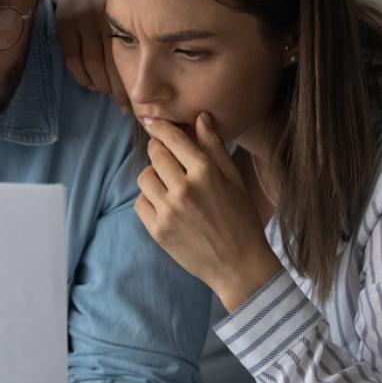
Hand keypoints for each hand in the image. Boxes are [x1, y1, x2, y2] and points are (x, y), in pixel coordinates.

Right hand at [49, 0, 128, 110]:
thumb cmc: (107, 5)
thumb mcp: (123, 13)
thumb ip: (132, 37)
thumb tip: (142, 77)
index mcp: (121, 15)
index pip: (127, 54)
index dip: (129, 81)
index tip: (135, 100)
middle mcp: (102, 15)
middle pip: (108, 61)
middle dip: (116, 88)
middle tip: (123, 105)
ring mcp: (81, 18)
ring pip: (91, 62)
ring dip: (99, 84)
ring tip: (106, 93)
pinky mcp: (64, 23)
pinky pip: (73, 58)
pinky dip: (82, 76)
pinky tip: (91, 84)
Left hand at [135, 113, 282, 310]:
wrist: (238, 265)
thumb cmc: (240, 218)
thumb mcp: (233, 179)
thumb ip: (214, 146)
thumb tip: (200, 117)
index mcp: (206, 172)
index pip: (173, 139)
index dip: (160, 127)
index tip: (153, 122)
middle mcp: (185, 189)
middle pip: (155, 154)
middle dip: (158, 151)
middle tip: (166, 157)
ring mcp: (169, 211)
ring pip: (144, 177)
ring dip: (153, 176)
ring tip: (168, 184)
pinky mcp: (158, 230)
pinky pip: (140, 202)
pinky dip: (149, 200)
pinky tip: (165, 205)